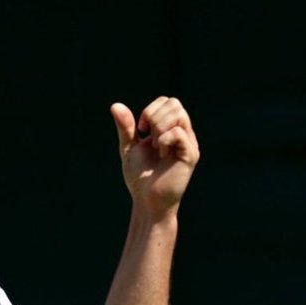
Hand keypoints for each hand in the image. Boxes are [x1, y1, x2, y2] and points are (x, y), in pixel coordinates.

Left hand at [111, 97, 198, 216]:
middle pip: (174, 103)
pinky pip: (178, 132)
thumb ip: (125, 128)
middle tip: (148, 139)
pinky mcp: (190, 154)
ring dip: (159, 128)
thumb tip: (115, 105)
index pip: (167, 101)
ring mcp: (188, 143)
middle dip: (154, 117)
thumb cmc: (140, 179)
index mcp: (170, 129)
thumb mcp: (129, 149)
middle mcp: (183, 133)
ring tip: (156, 147)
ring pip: (179, 114)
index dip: (151, 110)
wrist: (146, 202)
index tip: (140, 130)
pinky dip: (164, 140)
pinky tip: (161, 154)